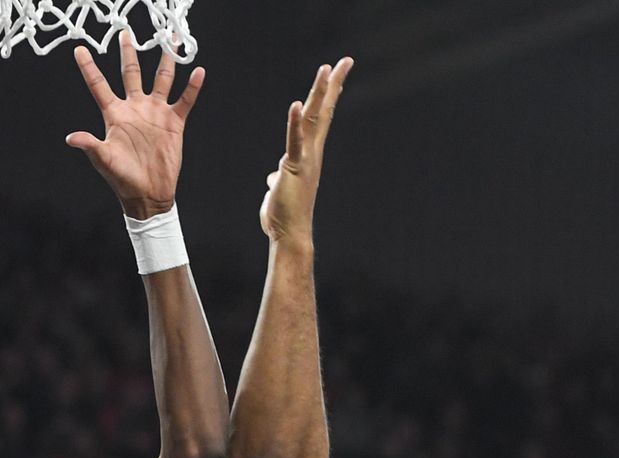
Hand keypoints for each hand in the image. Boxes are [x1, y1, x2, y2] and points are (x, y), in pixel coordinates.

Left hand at [66, 32, 204, 219]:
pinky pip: (185, 100)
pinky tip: (197, 71)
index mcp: (115, 115)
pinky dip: (192, 87)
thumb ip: (90, 145)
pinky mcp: (174, 122)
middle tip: (125, 32)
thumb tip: (71, 137)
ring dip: (166, 59)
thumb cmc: (123, 179)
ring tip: (169, 38)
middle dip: (128, 53)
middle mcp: (135, 108)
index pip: (99, 86)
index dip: (89, 68)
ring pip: (161, 79)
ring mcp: (155, 113)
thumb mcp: (104, 161)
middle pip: (131, 73)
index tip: (80, 49)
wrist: (148, 195)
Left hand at [260, 58, 352, 248]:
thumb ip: (280, 178)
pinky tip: (297, 105)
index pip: (320, 119)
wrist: (289, 234)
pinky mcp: (293, 168)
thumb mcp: (280, 190)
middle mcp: (312, 153)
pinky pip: (294, 142)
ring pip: (314, 120)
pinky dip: (295, 123)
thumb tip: (274, 177)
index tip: (335, 74)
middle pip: (324, 112)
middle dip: (333, 85)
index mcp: (309, 155)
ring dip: (320, 94)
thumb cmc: (284, 215)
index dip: (328, 96)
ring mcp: (305, 159)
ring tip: (326, 70)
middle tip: (344, 61)